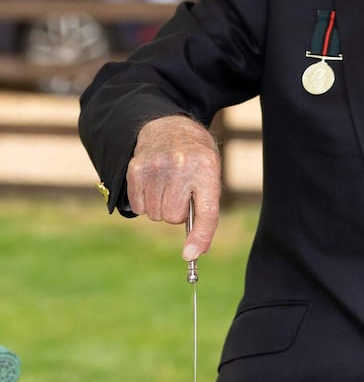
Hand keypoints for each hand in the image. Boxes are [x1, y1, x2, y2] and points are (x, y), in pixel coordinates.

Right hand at [126, 115, 220, 259]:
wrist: (170, 127)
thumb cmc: (195, 159)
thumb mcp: (210, 175)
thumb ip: (206, 210)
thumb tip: (194, 251)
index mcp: (206, 168)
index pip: (206, 212)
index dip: (200, 236)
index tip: (191, 255)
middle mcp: (180, 166)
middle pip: (173, 217)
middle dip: (177, 213)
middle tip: (181, 193)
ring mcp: (155, 166)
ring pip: (155, 214)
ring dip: (161, 207)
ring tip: (168, 186)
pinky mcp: (135, 168)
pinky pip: (139, 206)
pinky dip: (145, 202)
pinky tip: (153, 184)